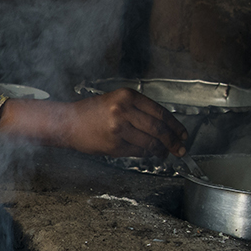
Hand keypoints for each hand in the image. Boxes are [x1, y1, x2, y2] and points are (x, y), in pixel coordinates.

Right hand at [64, 89, 187, 157]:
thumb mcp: (117, 102)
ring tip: (166, 153)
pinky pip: (138, 151)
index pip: (160, 112)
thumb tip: (164, 127)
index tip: (183, 134)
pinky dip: (147, 154)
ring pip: (150, 142)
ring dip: (161, 150)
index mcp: (127, 96)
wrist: (68, 122)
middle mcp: (124, 110)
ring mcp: (119, 128)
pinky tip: (150, 153)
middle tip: (181, 148)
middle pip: (159, 128)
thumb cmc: (91, 112)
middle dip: (173, 141)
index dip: (175, 125)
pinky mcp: (114, 144)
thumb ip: (139, 111)